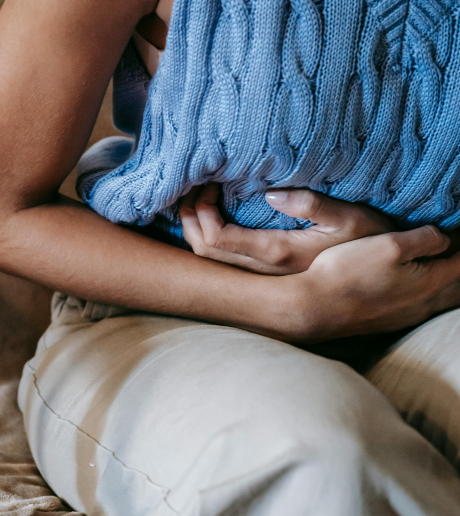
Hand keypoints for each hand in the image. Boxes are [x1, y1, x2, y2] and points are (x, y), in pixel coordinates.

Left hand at [180, 183, 395, 274]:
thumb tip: (270, 195)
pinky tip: (211, 215)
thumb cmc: (372, 240)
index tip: (209, 184)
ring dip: (195, 227)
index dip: (201, 213)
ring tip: (198, 197)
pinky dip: (207, 235)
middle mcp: (263, 270)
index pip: (217, 239)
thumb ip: (313, 205)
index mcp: (278, 253)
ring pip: (209, 258)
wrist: (384, 273)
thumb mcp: (351, 218)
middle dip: (189, 217)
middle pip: (203, 250)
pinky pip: (222, 258)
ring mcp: (263, 274)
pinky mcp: (266, 272)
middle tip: (194, 185)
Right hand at [282, 227, 459, 340]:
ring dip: (442, 280)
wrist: (312, 308)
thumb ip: (425, 238)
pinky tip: (413, 284)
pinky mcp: (387, 321)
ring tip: (439, 263)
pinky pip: (418, 305)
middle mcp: (423, 304)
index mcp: (430, 283)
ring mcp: (405, 316)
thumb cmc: (348, 273)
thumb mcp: (390, 244)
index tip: (458, 232)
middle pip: (456, 285)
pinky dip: (424, 291)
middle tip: (452, 247)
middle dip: (455, 263)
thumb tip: (443, 238)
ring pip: (439, 297)